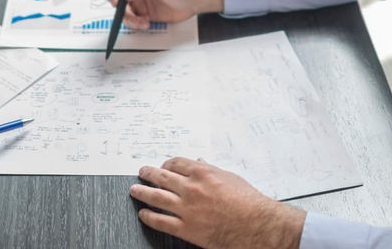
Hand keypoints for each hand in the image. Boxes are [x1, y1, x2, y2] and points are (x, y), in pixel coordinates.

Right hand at [103, 0, 223, 29]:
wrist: (195, 0)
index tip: (116, 1)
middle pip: (117, 0)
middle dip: (121, 11)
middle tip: (131, 16)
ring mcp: (139, 2)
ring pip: (124, 13)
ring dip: (130, 20)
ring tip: (143, 22)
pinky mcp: (145, 14)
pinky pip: (133, 21)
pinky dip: (137, 25)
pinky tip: (146, 23)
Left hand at [131, 158, 304, 248]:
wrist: (256, 225)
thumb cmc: (248, 201)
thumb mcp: (230, 177)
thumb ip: (211, 170)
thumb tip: (200, 162)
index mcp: (202, 173)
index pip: (176, 163)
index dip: (166, 163)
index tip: (163, 166)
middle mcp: (191, 188)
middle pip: (162, 177)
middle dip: (148, 174)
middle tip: (142, 172)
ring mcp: (187, 209)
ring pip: (156, 197)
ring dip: (142, 192)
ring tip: (134, 190)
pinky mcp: (186, 228)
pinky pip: (161, 221)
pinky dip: (149, 217)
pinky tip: (144, 214)